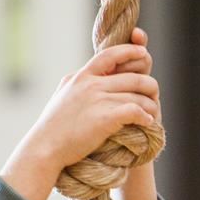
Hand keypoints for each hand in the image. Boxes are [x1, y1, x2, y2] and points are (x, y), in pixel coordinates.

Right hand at [0, 28, 160, 199]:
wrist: (45, 148)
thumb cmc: (52, 127)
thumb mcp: (63, 95)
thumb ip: (78, 84)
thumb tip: (86, 75)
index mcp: (80, 76)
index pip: (110, 54)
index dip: (130, 51)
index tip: (143, 53)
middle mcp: (90, 84)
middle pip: (132, 77)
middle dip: (149, 86)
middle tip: (154, 95)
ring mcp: (97, 100)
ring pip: (137, 96)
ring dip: (150, 106)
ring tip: (153, 114)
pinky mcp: (105, 118)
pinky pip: (135, 111)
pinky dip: (145, 117)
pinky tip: (147, 123)